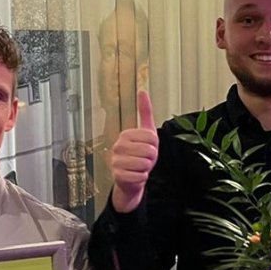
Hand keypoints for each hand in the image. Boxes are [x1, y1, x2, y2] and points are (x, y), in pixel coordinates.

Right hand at [110, 89, 158, 213]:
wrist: (131, 179)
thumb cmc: (140, 155)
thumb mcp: (146, 133)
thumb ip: (145, 112)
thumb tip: (142, 91)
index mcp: (125, 135)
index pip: (152, 138)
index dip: (155, 146)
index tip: (147, 148)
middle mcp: (118, 146)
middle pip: (149, 151)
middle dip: (152, 158)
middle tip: (144, 160)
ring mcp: (115, 161)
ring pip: (145, 164)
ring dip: (147, 168)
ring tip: (139, 167)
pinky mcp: (117, 176)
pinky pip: (140, 176)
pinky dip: (143, 178)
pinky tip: (136, 176)